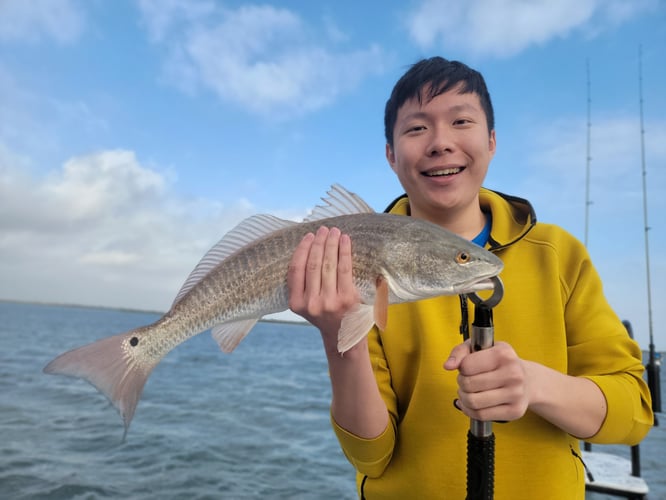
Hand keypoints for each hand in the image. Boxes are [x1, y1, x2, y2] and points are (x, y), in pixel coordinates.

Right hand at [287, 226, 359, 352]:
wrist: (345, 338)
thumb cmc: (327, 316)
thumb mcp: (307, 306)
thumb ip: (303, 285)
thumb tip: (309, 250)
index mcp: (296, 304)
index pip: (295, 270)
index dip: (301, 250)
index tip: (308, 236)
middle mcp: (311, 303)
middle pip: (313, 264)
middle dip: (318, 243)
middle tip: (323, 230)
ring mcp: (329, 301)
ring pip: (328, 265)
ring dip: (331, 244)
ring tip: (334, 232)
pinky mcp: (347, 299)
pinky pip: (344, 269)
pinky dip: (344, 252)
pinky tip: (345, 241)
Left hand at [445, 340, 529, 421]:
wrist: (528, 380)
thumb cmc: (499, 362)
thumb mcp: (480, 348)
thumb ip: (460, 352)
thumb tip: (448, 366)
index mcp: (504, 354)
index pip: (466, 365)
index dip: (461, 368)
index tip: (467, 367)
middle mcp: (513, 374)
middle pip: (468, 384)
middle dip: (461, 383)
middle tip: (467, 380)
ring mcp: (515, 394)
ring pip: (473, 402)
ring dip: (464, 397)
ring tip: (468, 392)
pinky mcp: (515, 411)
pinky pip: (481, 415)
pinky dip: (470, 410)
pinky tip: (472, 403)